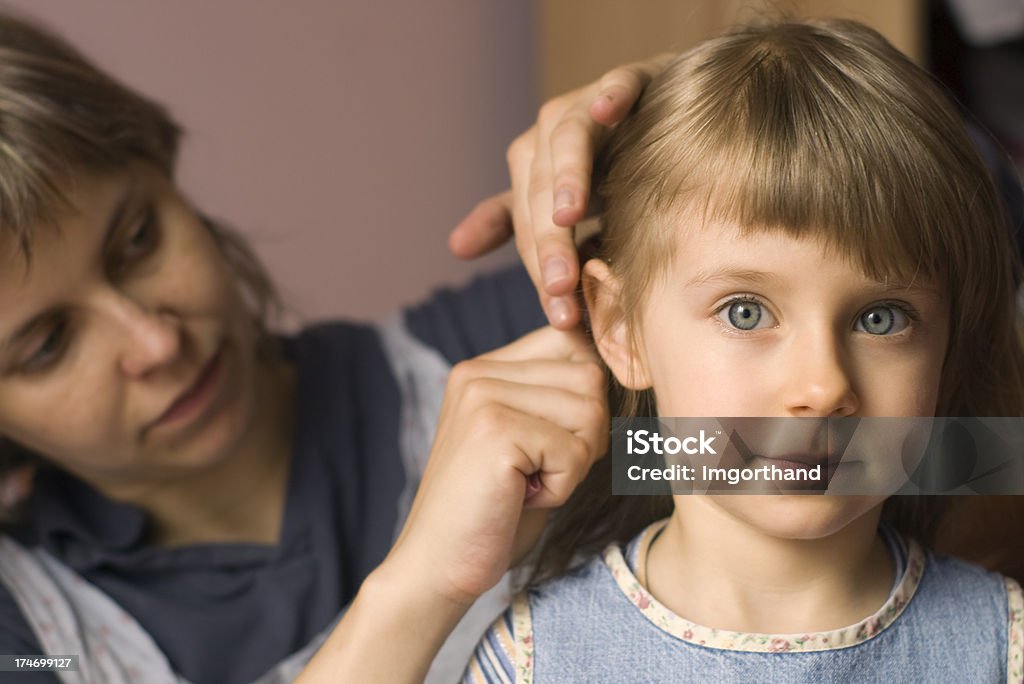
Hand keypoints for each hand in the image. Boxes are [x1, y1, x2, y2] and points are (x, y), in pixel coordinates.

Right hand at [384, 326, 607, 605]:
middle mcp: (479, 372)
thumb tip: (624, 368)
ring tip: (526, 484)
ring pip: (590, 411)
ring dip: (573, 463)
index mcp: (485, 368)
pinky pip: (575, 451)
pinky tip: (521, 498)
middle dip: (584, 435)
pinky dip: (561, 487)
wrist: (438, 566)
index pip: (573, 344)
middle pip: (590, 377)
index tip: (549, 444)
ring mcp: (484, 396)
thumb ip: (559, 396)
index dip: (585, 398)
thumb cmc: (494, 511)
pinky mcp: (495, 430)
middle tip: (536, 472)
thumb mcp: (529, 440)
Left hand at [448, 55, 670, 327]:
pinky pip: (620, 83)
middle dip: (550, 243)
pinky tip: (609, 109)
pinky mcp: (633, 79)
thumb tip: (455, 247)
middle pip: (540, 190)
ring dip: (567, 176)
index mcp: (532, 165)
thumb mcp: (563, 203)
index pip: (527, 225)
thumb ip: (515, 224)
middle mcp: (551, 134)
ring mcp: (589, 104)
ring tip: (566, 217)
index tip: (559, 316)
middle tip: (562, 289)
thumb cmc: (613, 163)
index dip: (540, 270)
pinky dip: (611, 94)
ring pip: (569, 139)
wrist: (668, 108)